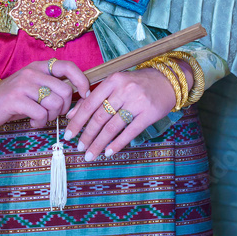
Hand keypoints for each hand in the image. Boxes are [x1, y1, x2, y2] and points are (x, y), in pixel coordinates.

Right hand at [0, 59, 90, 129]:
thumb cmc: (13, 98)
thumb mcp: (33, 87)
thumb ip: (52, 87)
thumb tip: (79, 95)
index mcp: (39, 67)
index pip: (68, 66)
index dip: (82, 80)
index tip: (85, 95)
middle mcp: (32, 72)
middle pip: (66, 90)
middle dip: (65, 107)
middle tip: (53, 113)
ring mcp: (23, 84)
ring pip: (55, 103)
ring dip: (51, 116)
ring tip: (40, 117)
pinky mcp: (16, 99)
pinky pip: (40, 114)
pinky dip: (39, 122)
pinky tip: (31, 121)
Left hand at [63, 58, 193, 160]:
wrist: (168, 80)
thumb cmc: (137, 83)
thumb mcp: (116, 84)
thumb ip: (95, 96)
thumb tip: (73, 114)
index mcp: (113, 80)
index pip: (90, 103)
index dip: (77, 120)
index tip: (68, 134)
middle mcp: (124, 90)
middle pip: (100, 117)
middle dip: (87, 135)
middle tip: (79, 148)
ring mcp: (137, 102)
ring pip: (112, 127)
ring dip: (99, 143)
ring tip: (90, 154)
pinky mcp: (149, 114)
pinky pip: (130, 132)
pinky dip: (117, 144)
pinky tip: (109, 152)